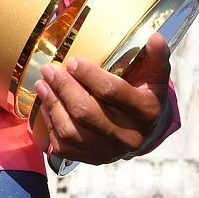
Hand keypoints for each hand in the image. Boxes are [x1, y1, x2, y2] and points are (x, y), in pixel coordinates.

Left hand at [32, 32, 171, 164]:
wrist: (148, 132)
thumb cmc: (147, 95)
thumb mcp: (157, 76)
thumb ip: (157, 56)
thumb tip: (155, 37)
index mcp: (147, 111)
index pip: (112, 91)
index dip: (88, 75)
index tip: (71, 61)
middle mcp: (130, 136)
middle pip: (86, 112)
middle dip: (63, 88)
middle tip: (48, 70)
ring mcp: (111, 152)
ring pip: (72, 131)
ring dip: (52, 105)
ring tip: (42, 84)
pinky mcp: (95, 160)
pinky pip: (66, 147)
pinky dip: (51, 126)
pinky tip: (46, 107)